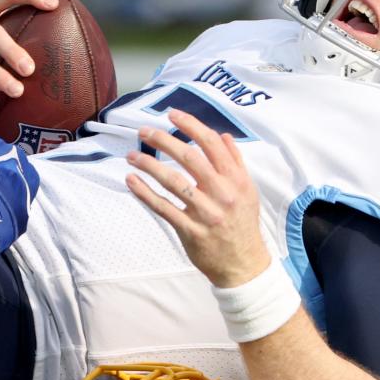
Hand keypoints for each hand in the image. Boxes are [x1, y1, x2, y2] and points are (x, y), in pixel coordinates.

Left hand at [125, 108, 268, 287]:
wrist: (243, 264)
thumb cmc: (242, 223)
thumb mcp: (247, 190)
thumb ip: (236, 162)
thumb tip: (224, 136)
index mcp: (235, 179)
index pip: (211, 143)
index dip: (190, 125)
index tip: (172, 114)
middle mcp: (222, 193)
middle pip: (189, 157)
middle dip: (163, 140)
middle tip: (144, 131)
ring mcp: (205, 213)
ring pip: (173, 181)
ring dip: (149, 165)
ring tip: (132, 156)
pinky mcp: (190, 230)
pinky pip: (163, 207)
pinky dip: (145, 193)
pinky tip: (132, 180)